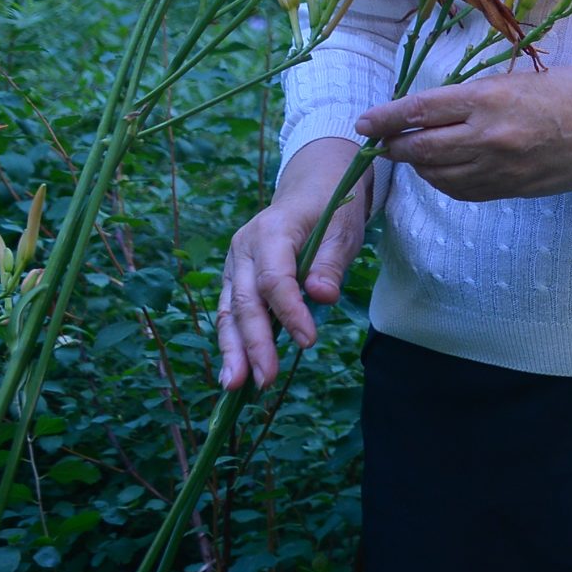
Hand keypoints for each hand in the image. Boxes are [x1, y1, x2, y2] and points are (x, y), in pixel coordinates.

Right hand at [217, 138, 370, 390]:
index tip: (308, 341)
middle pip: (244, 301)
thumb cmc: (332, 207)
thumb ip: (330, 262)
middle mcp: (243, 248)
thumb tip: (322, 297)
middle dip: (254, 343)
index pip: (275, 279)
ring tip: (235, 386)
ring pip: (228, 311)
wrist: (312, 185)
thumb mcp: (343, 227)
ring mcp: (234, 263)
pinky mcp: (235, 277)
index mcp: (271, 231)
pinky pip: (229, 311)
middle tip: (264, 380)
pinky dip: (232, 341)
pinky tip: (235, 370)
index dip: (289, 312)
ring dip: (233, 350)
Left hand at [357, 66, 571, 203]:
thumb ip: (475, 98)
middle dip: (394, 148)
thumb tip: (434, 111)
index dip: (386, 119)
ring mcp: (502, 168)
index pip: (420, 111)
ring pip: (438, 176)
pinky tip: (445, 173)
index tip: (365, 123)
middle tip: (382, 143)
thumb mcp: (518, 81)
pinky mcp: (515, 189)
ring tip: (414, 157)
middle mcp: (489, 136)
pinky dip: (445, 183)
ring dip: (419, 167)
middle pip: (421, 149)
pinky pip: (465, 192)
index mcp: (490, 98)